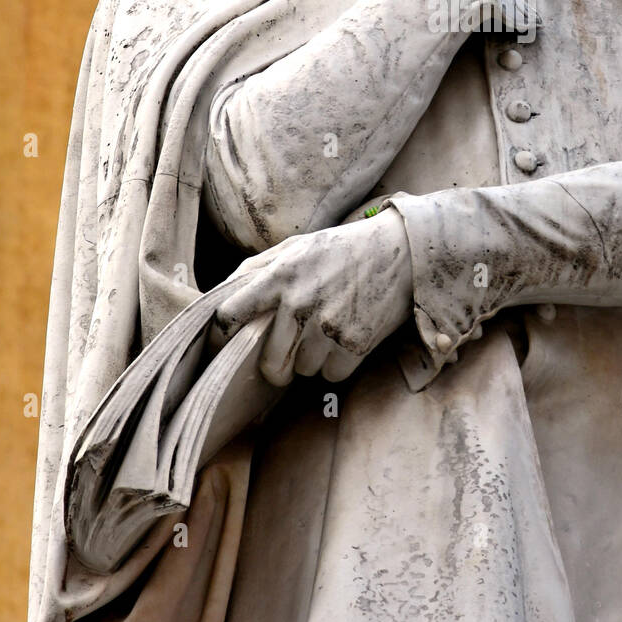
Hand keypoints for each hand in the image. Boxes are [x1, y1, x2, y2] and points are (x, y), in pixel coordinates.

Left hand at [212, 209, 412, 386]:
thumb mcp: (298, 246)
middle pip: (269, 362)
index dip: (221, 336)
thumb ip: (260, 267)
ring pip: (303, 371)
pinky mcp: (354, 343)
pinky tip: (347, 339)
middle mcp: (299, 302)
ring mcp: (327, 325)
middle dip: (277, 364)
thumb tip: (223, 291)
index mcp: (279, 276)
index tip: (223, 345)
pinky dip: (338, 365)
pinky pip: (332, 375)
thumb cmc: (344, 248)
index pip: (229, 314)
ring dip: (312, 360)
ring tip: (328, 333)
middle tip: (290, 352)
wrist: (400, 250)